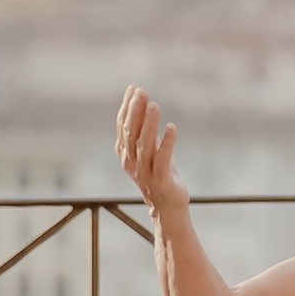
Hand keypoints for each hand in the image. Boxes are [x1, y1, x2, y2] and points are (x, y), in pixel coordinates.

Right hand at [114, 86, 185, 215]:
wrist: (167, 206)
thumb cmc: (159, 174)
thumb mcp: (149, 150)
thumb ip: (144, 131)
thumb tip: (144, 104)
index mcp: (125, 154)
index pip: (122, 127)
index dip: (127, 107)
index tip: (133, 88)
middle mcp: (131, 162)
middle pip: (130, 133)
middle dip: (135, 111)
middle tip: (141, 92)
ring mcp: (144, 172)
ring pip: (144, 145)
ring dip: (149, 124)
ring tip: (154, 105)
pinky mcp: (161, 180)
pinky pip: (162, 159)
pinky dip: (166, 143)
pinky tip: (172, 127)